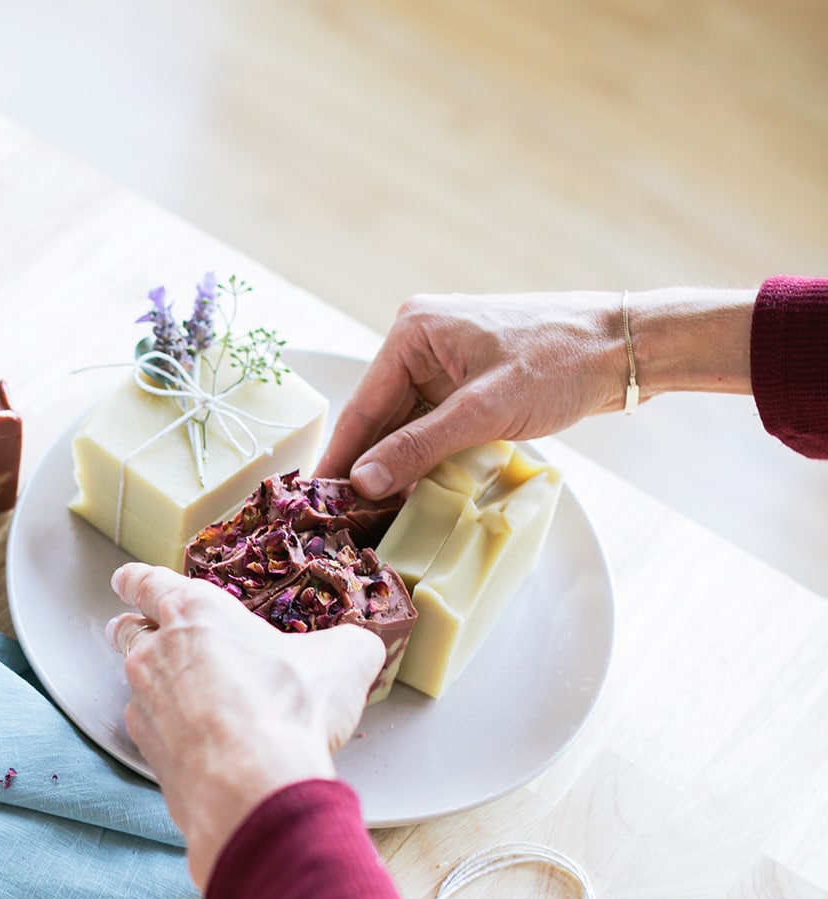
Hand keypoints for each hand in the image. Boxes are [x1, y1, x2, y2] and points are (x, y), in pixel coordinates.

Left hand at [106, 565, 383, 889]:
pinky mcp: (147, 751)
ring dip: (149, 682)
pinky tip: (194, 742)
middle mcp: (159, 651)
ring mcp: (146, 704)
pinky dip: (166, 732)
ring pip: (134, 681)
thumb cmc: (289, 707)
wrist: (254, 785)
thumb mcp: (343, 661)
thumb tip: (361, 648)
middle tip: (135, 629)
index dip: (137, 581)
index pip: (149, 584)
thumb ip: (347, 646)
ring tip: (174, 691)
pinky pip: (148, 730)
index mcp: (197, 612)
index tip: (127, 581)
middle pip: (129, 631)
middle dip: (131, 627)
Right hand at [318, 292, 625, 496]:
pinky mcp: (466, 385)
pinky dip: (421, 462)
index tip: (316, 503)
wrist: (622, 349)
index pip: (362, 407)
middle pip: (378, 420)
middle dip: (364, 470)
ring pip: (403, 429)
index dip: (340, 459)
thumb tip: (363, 482)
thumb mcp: (484, 411)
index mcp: (413, 332)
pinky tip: (410, 497)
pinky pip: (430, 429)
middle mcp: (419, 343)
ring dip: (392, 471)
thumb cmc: (561, 364)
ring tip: (370, 520)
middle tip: (340, 525)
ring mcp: (443, 364)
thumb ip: (419, 448)